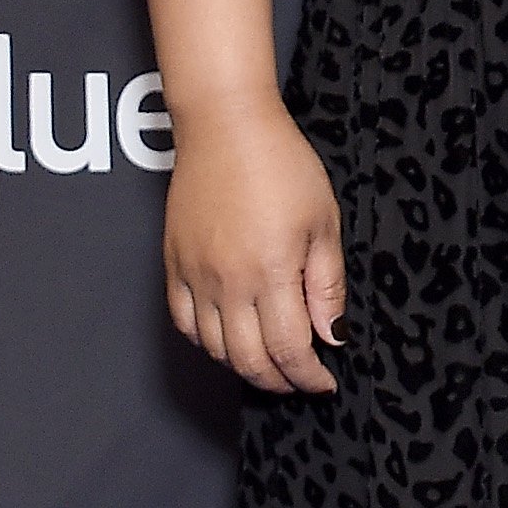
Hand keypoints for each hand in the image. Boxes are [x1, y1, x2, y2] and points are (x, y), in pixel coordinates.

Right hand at [163, 97, 346, 391]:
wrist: (225, 126)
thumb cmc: (281, 164)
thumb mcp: (323, 223)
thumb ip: (327, 286)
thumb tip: (333, 335)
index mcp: (270, 272)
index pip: (289, 350)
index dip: (309, 376)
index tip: (324, 382)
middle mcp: (227, 282)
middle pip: (248, 360)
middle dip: (279, 381)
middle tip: (300, 381)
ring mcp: (195, 275)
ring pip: (214, 349)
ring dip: (244, 366)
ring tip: (270, 363)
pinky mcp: (174, 264)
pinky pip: (185, 322)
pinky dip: (207, 343)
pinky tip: (229, 339)